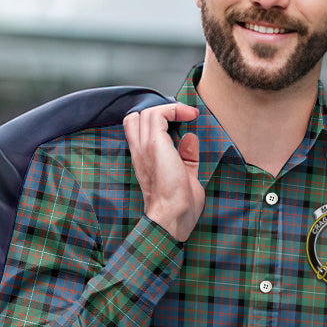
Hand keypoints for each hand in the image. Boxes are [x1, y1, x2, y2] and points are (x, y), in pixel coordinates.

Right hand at [123, 102, 202, 241]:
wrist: (172, 216)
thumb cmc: (179, 206)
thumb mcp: (185, 176)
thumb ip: (186, 157)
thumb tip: (190, 138)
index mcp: (143, 161)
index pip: (136, 130)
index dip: (155, 121)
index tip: (180, 122)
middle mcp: (139, 152)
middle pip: (136, 117)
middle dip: (158, 112)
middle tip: (181, 117)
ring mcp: (144, 147)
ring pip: (147, 112)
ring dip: (169, 109)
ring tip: (188, 115)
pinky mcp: (153, 145)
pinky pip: (158, 114)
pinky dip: (174, 110)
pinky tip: (189, 115)